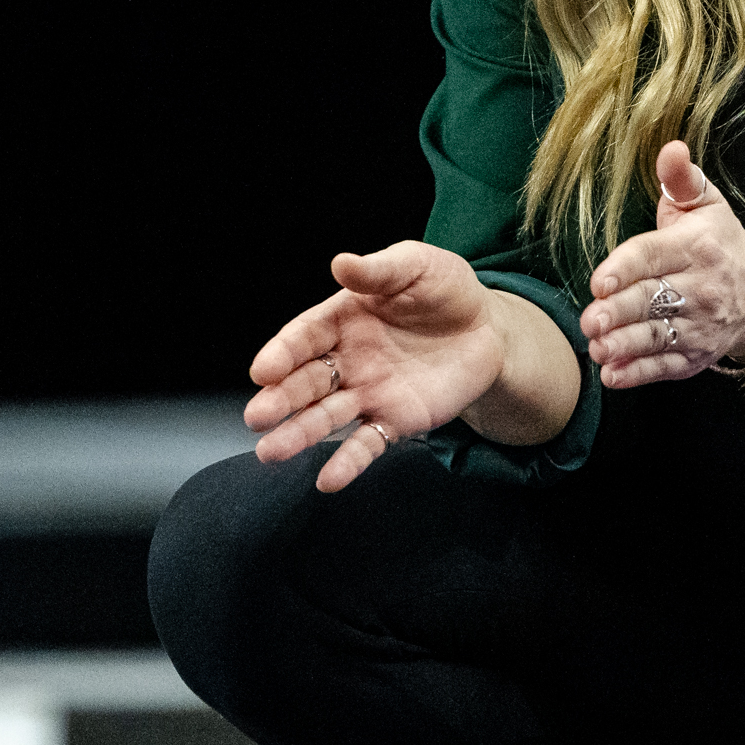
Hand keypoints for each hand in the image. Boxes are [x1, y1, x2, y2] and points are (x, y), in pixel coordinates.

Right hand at [242, 241, 503, 491]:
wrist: (488, 329)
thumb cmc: (444, 290)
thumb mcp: (415, 266)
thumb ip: (378, 271)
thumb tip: (340, 263)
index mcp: (341, 320)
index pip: (304, 338)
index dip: (282, 353)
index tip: (263, 371)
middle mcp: (346, 360)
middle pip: (306, 382)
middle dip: (280, 400)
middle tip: (257, 417)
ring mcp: (367, 393)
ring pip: (326, 417)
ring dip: (298, 435)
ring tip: (270, 453)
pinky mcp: (394, 420)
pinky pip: (367, 443)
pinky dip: (348, 464)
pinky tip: (327, 481)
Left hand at [580, 141, 744, 385]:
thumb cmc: (719, 242)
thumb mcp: (705, 203)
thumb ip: (680, 179)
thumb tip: (671, 147)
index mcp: (696, 246)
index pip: (654, 255)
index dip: (626, 267)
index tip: (599, 281)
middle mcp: (700, 287)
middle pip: (652, 300)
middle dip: (619, 312)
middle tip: (589, 320)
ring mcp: (700, 325)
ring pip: (658, 336)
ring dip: (625, 345)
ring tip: (597, 348)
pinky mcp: (698, 355)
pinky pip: (667, 366)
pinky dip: (640, 373)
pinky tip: (613, 375)